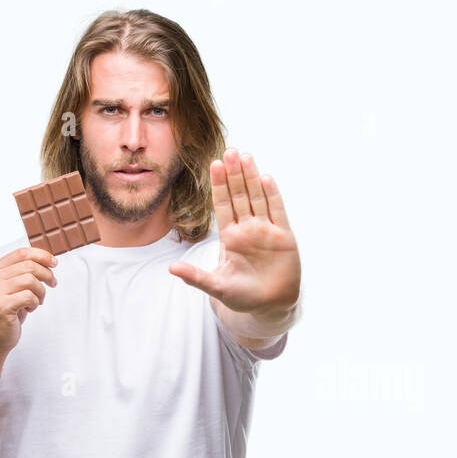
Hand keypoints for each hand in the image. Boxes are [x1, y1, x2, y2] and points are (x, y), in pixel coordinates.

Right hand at [0, 246, 57, 353]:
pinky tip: (29, 308)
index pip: (22, 253)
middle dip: (47, 275)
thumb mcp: (14, 286)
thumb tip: (48, 261)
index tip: (54, 262)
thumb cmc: (8, 310)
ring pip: (31, 280)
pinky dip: (35, 303)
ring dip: (41, 292)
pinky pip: (29, 296)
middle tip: (52, 284)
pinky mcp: (1, 305)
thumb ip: (24, 271)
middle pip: (29, 266)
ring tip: (37, 300)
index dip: (42, 256)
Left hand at [168, 149, 300, 315]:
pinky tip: (266, 178)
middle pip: (240, 196)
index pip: (223, 205)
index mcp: (230, 237)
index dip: (219, 185)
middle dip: (234, 174)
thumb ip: (196, 277)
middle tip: (229, 152)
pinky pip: (278, 212)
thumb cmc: (243, 297)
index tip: (214, 165)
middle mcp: (247, 229)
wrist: (271, 306)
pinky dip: (273, 195)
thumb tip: (171, 269)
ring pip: (258, 198)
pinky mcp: (284, 236)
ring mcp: (266, 230)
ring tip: (245, 156)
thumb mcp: (217, 287)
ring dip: (252, 178)